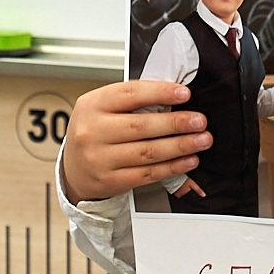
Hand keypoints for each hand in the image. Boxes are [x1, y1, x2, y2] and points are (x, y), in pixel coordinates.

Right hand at [59, 80, 208, 200]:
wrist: (72, 169)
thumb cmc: (95, 132)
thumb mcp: (102, 108)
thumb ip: (132, 101)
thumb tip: (175, 98)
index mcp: (92, 105)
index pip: (130, 94)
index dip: (160, 92)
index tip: (184, 94)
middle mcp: (92, 131)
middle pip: (142, 126)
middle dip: (177, 123)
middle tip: (200, 121)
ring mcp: (100, 158)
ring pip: (148, 152)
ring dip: (180, 146)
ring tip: (201, 140)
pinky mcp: (110, 181)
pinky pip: (147, 174)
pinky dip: (172, 167)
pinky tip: (188, 161)